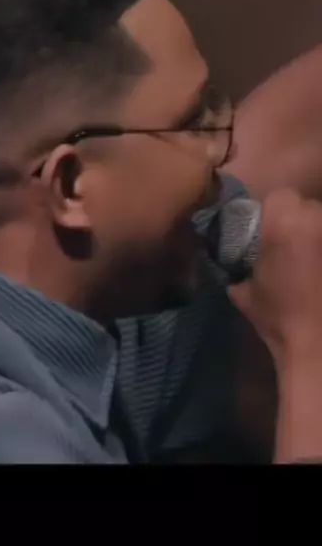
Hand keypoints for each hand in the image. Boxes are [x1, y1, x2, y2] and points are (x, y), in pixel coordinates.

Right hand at [228, 188, 321, 370]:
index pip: (282, 196)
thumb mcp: (245, 294)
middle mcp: (318, 220)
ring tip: (312, 265)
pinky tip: (319, 277)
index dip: (275, 212)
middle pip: (309, 207)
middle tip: (293, 250)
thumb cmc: (280, 319)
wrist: (319, 350)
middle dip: (301, 224)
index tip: (270, 232)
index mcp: (285, 222)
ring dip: (317, 239)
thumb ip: (237, 269)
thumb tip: (232, 265)